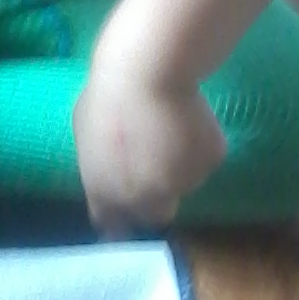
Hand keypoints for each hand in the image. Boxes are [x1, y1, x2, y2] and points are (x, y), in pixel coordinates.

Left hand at [73, 41, 226, 232]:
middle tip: (156, 163)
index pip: (113, 226)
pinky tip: (189, 117)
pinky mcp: (211, 162)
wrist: (147, 73)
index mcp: (107, 194)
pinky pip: (205, 159)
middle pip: (157, 214)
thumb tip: (110, 174)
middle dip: (157, 196)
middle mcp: (146, 200)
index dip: (120, 215)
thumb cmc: (106, 97)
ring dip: (179, 165)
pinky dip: (200, 145)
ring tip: (170, 127)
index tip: (126, 204)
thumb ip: (99, 168)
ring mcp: (183, 184)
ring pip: (184, 182)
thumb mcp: (87, 137)